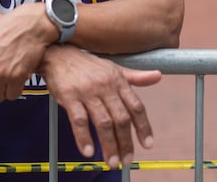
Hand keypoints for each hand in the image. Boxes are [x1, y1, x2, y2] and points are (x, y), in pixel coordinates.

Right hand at [38, 44, 160, 167]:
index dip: (143, 127)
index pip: (136, 107)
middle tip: (126, 160)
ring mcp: (87, 91)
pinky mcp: (69, 96)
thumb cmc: (86, 64)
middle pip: (121, 119)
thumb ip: (135, 77)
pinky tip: (89, 151)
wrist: (57, 53)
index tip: (147, 144)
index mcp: (118, 80)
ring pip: (102, 122)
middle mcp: (105, 86)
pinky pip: (79, 120)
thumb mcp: (113, 67)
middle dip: (125, 142)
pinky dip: (84, 138)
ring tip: (111, 161)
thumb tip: (158, 76)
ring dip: (108, 145)